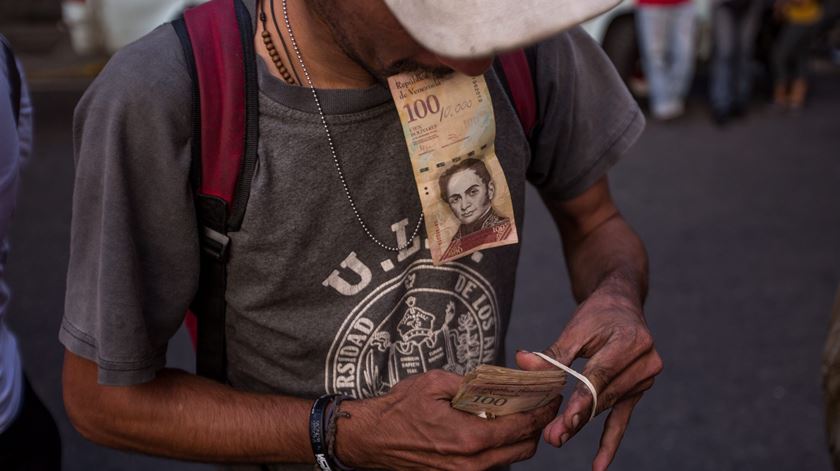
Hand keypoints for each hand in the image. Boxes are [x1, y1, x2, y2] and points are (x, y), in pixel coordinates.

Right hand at [336, 369, 560, 470]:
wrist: (371, 438)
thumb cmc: (398, 409)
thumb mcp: (435, 383)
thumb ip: (470, 383)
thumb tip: (495, 382)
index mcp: (470, 438)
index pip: (522, 427)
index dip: (541, 411)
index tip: (550, 396)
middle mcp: (472, 463)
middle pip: (524, 448)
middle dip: (536, 425)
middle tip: (538, 404)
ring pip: (509, 458)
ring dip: (518, 437)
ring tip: (516, 412)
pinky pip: (490, 463)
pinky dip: (499, 445)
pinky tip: (493, 425)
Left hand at [515, 291, 662, 470]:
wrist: (623, 304)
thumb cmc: (598, 314)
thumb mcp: (575, 327)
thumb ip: (553, 351)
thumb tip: (522, 362)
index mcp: (629, 340)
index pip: (600, 376)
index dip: (581, 400)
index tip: (564, 420)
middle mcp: (644, 361)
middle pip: (604, 396)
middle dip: (577, 418)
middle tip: (553, 437)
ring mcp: (645, 377)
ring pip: (609, 406)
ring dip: (584, 425)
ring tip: (558, 439)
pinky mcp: (640, 389)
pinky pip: (623, 417)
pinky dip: (610, 440)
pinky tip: (599, 464)